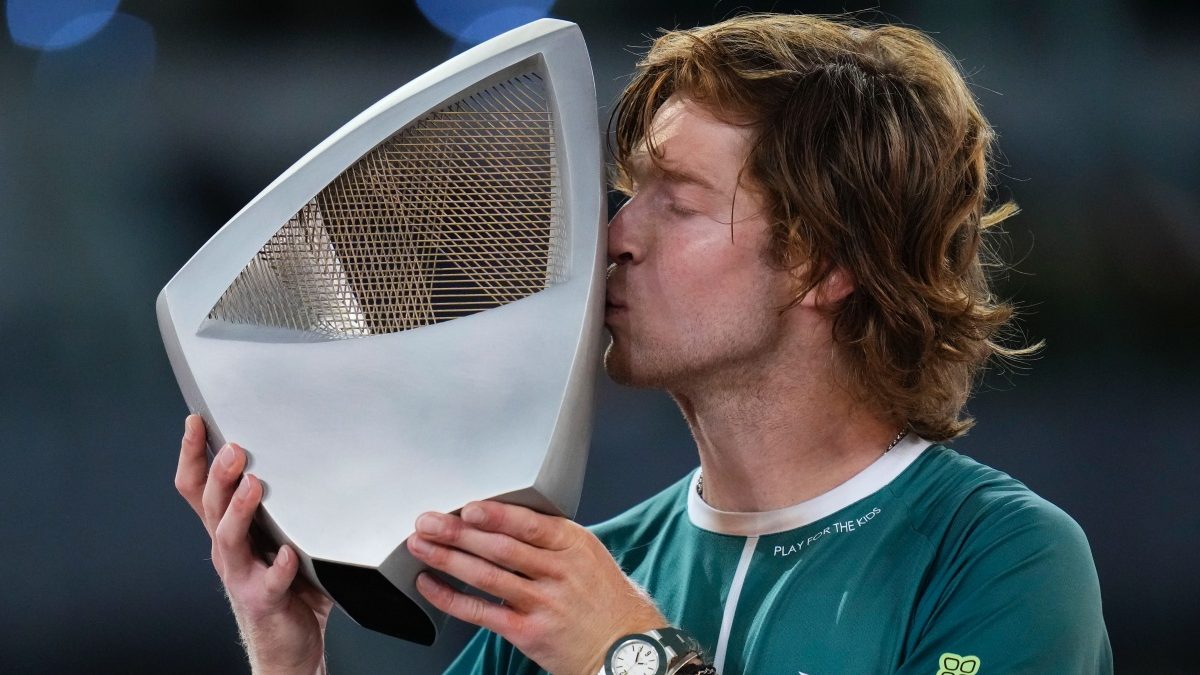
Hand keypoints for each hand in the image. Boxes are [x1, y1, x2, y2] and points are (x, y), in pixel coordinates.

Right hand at [174, 414, 331, 674]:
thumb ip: (284, 500)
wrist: (289, 642)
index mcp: (229, 527)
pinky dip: (277, 568)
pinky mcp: (263, 600)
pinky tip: (288, 554)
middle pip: (209, 505)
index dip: (192, 454)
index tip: (196, 421)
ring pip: (228, 539)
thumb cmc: (288, 582)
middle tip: (233, 448)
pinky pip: (268, 583)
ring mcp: (241, 575)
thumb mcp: (279, 533)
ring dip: (238, 511)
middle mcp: (228, 549)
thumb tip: (300, 448)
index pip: (198, 486)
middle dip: (218, 474)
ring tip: (253, 486)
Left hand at [407, 501, 666, 674]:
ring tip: (421, 546)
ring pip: (487, 576)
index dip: (496, 515)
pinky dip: (452, 598)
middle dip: (458, 533)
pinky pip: (482, 612)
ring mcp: (544, 603)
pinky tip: (431, 586)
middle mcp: (560, 572)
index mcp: (575, 545)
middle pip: (501, 547)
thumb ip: (553, 540)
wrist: (628, 648)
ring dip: (448, 559)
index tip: (468, 507)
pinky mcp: (529, 633)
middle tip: (428, 521)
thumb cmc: (607, 602)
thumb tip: (503, 519)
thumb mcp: (591, 556)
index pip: (530, 524)